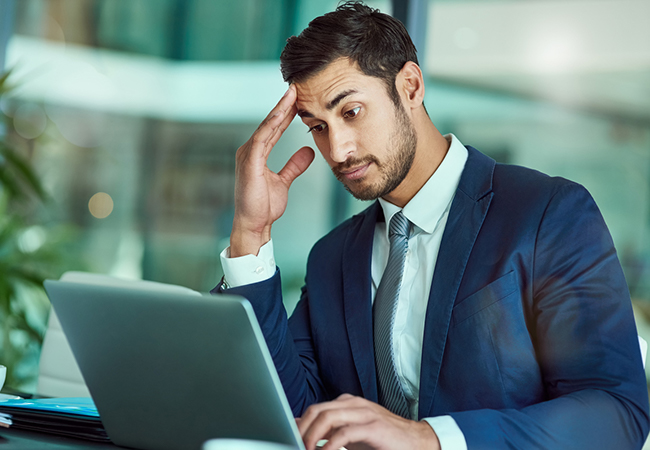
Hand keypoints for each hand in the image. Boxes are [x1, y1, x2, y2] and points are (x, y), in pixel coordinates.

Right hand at [230, 85, 314, 256]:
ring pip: (266, 126)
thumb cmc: (263, 205)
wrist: (254, 224)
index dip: (287, 113)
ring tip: (292, 94)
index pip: (274, 128)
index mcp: (257, 153)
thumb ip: (294, 165)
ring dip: (279, 109)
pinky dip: (271, 125)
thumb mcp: (283, 181)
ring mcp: (247, 155)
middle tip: (297, 87)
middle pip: (270, 123)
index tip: (300, 99)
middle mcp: (250, 150)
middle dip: (284, 105)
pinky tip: (281, 113)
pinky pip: (262, 139)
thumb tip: (308, 151)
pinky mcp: (249, 162)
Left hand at [297, 394, 439, 449]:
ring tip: (307, 449)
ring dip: (312, 437)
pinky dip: (331, 445)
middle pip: (317, 411)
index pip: (315, 409)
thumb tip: (300, 429)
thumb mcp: (350, 435)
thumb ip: (328, 430)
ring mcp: (364, 413)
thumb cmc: (382, 440)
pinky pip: (345, 433)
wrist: (416, 442)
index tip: (289, 440)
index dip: (299, 425)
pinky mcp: (374, 427)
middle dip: (302, 430)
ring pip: (328, 417)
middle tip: (295, 446)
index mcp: (346, 403)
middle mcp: (354, 404)